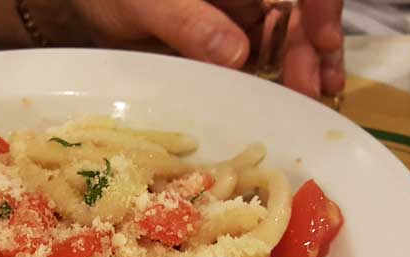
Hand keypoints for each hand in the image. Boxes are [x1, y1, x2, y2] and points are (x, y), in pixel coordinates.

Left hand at [39, 0, 344, 97]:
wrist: (83, 5)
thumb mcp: (144, 3)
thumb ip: (187, 21)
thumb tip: (237, 54)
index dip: (321, 6)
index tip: (325, 38)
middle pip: (298, 11)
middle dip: (313, 44)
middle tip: (312, 87)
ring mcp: (240, 15)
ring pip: (289, 34)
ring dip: (306, 63)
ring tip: (316, 94)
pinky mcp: (228, 42)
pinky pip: (263, 57)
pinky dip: (280, 75)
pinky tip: (292, 95)